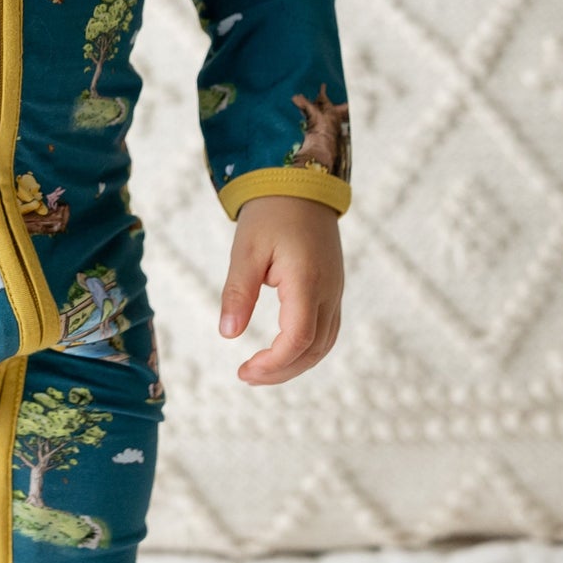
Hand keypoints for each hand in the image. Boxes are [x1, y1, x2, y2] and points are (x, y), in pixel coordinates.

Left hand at [218, 197, 341, 384]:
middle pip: (314, 350)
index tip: (245, 370)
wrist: (302, 186)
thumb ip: (238, 293)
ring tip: (260, 372)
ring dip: (294, 365)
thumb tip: (227, 334)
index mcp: (306, 281)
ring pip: (324, 344)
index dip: (274, 363)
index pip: (299, 338)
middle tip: (246, 377)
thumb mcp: (245, 251)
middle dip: (281, 371)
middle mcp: (328, 291)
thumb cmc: (270, 215)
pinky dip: (306, 350)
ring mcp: (335, 292)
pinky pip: (326, 331)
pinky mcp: (333, 290)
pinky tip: (281, 354)